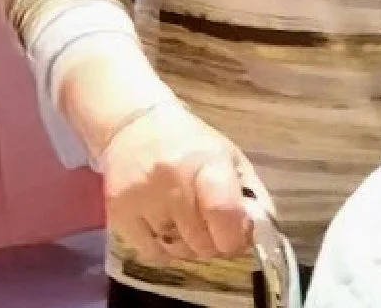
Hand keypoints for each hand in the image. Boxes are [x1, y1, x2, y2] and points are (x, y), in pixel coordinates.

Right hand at [99, 101, 265, 265]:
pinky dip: (165, 250)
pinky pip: (151, 253)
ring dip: (191, 247)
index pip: (223, 213)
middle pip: (202, 241)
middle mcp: (173, 181)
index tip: (239, 237)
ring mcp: (142, 199)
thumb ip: (250, 194)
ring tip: (190, 225)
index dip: (236, 237)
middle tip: (214, 229)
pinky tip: (168, 231)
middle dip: (215, 243)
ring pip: (178, 251)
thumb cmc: (190, 143)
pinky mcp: (118, 213)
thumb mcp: (229, 157)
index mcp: (206, 162)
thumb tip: (261, 233)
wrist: (134, 126)